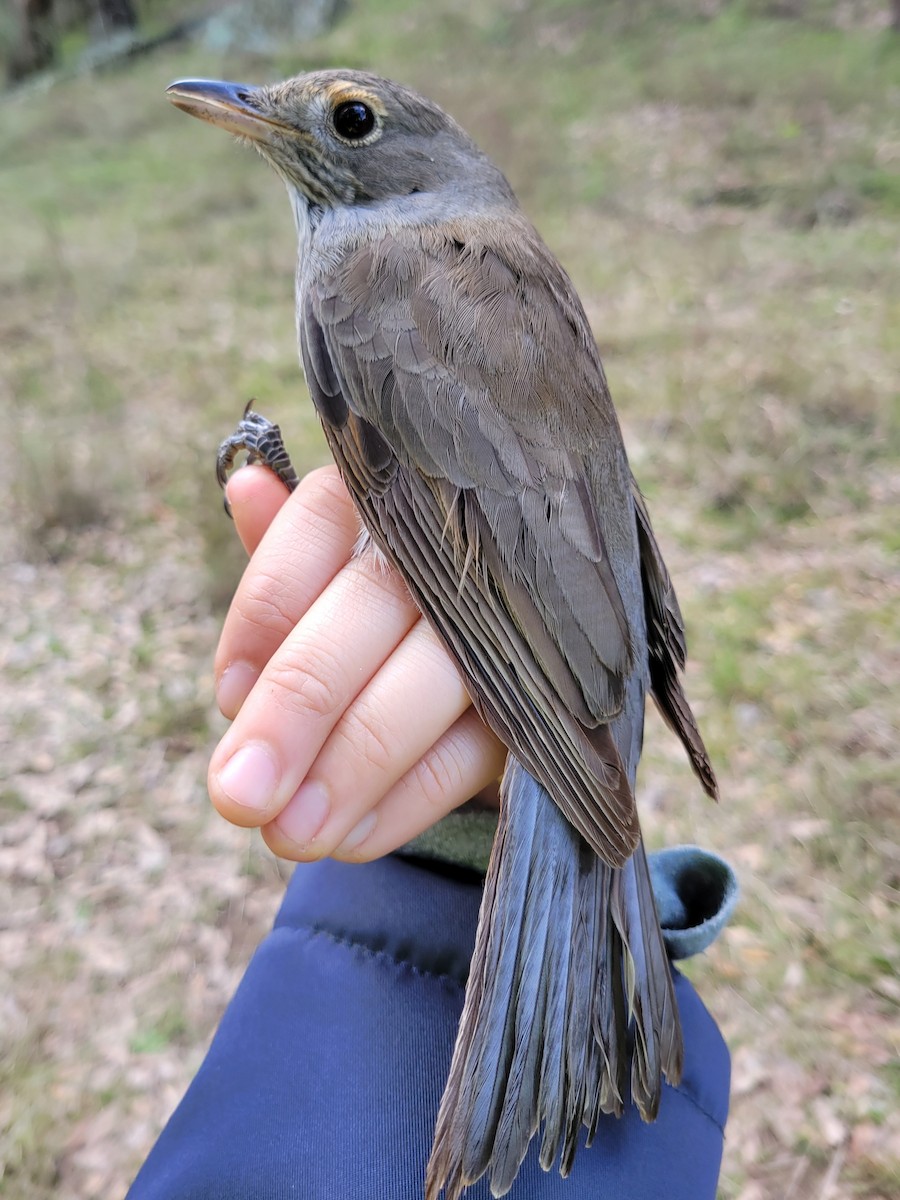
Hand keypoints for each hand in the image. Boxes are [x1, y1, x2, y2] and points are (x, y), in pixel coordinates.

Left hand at [208, 464, 504, 862]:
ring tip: (289, 836)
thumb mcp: (338, 563)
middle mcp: (457, 541)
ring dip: (353, 766)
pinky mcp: (545, 698)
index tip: (225, 696)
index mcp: (393, 493)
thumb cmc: (393, 600)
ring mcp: (511, 620)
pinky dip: (409, 800)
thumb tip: (243, 488)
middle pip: (372, 606)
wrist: (507, 640)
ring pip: (434, 681)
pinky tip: (350, 838)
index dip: (265, 612)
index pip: (319, 523)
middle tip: (237, 797)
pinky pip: (477, 751)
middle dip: (297, 706)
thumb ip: (285, 550)